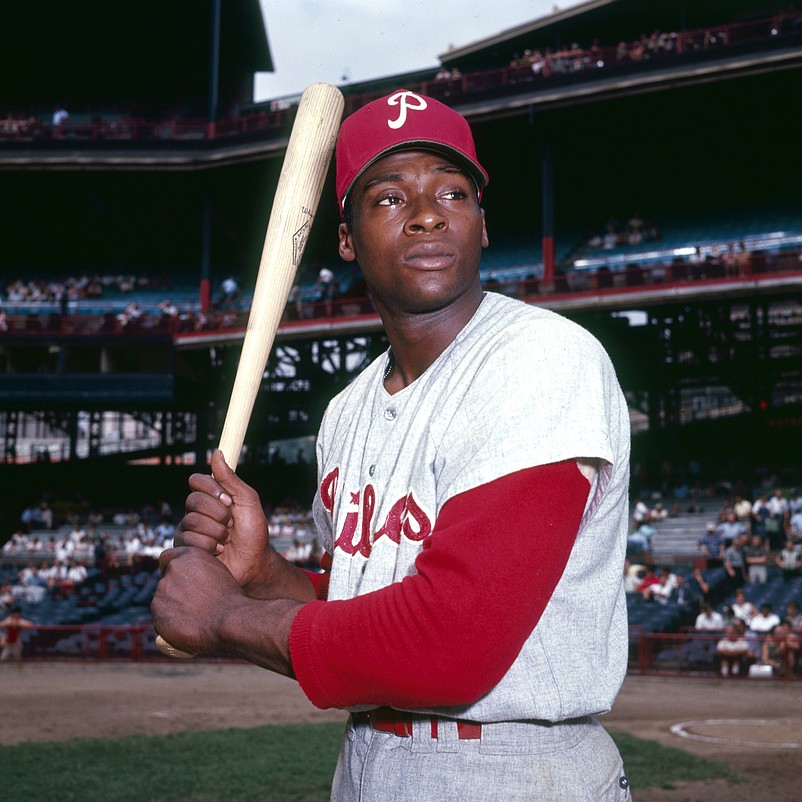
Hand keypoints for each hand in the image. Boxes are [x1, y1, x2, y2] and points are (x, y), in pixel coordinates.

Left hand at [153, 545, 244, 655]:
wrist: (229, 619)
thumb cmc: (230, 598)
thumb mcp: (217, 571)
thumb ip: (199, 570)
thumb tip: (192, 578)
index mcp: (189, 555)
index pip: (167, 558)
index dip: (171, 570)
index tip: (179, 581)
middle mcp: (173, 568)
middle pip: (165, 580)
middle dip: (173, 591)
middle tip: (190, 604)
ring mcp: (163, 590)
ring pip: (162, 600)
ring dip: (172, 607)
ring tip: (192, 617)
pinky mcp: (158, 611)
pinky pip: (160, 617)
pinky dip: (170, 622)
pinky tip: (186, 626)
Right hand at [176, 449, 272, 588]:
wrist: (253, 562)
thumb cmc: (253, 531)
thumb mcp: (247, 500)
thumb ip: (230, 478)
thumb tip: (216, 452)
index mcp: (210, 497)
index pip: (195, 480)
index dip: (211, 489)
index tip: (228, 500)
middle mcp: (196, 511)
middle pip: (193, 501)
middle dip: (218, 514)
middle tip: (231, 524)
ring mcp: (189, 530)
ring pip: (190, 522)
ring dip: (216, 533)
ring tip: (227, 541)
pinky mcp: (185, 549)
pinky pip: (188, 541)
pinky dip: (209, 547)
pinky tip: (218, 552)